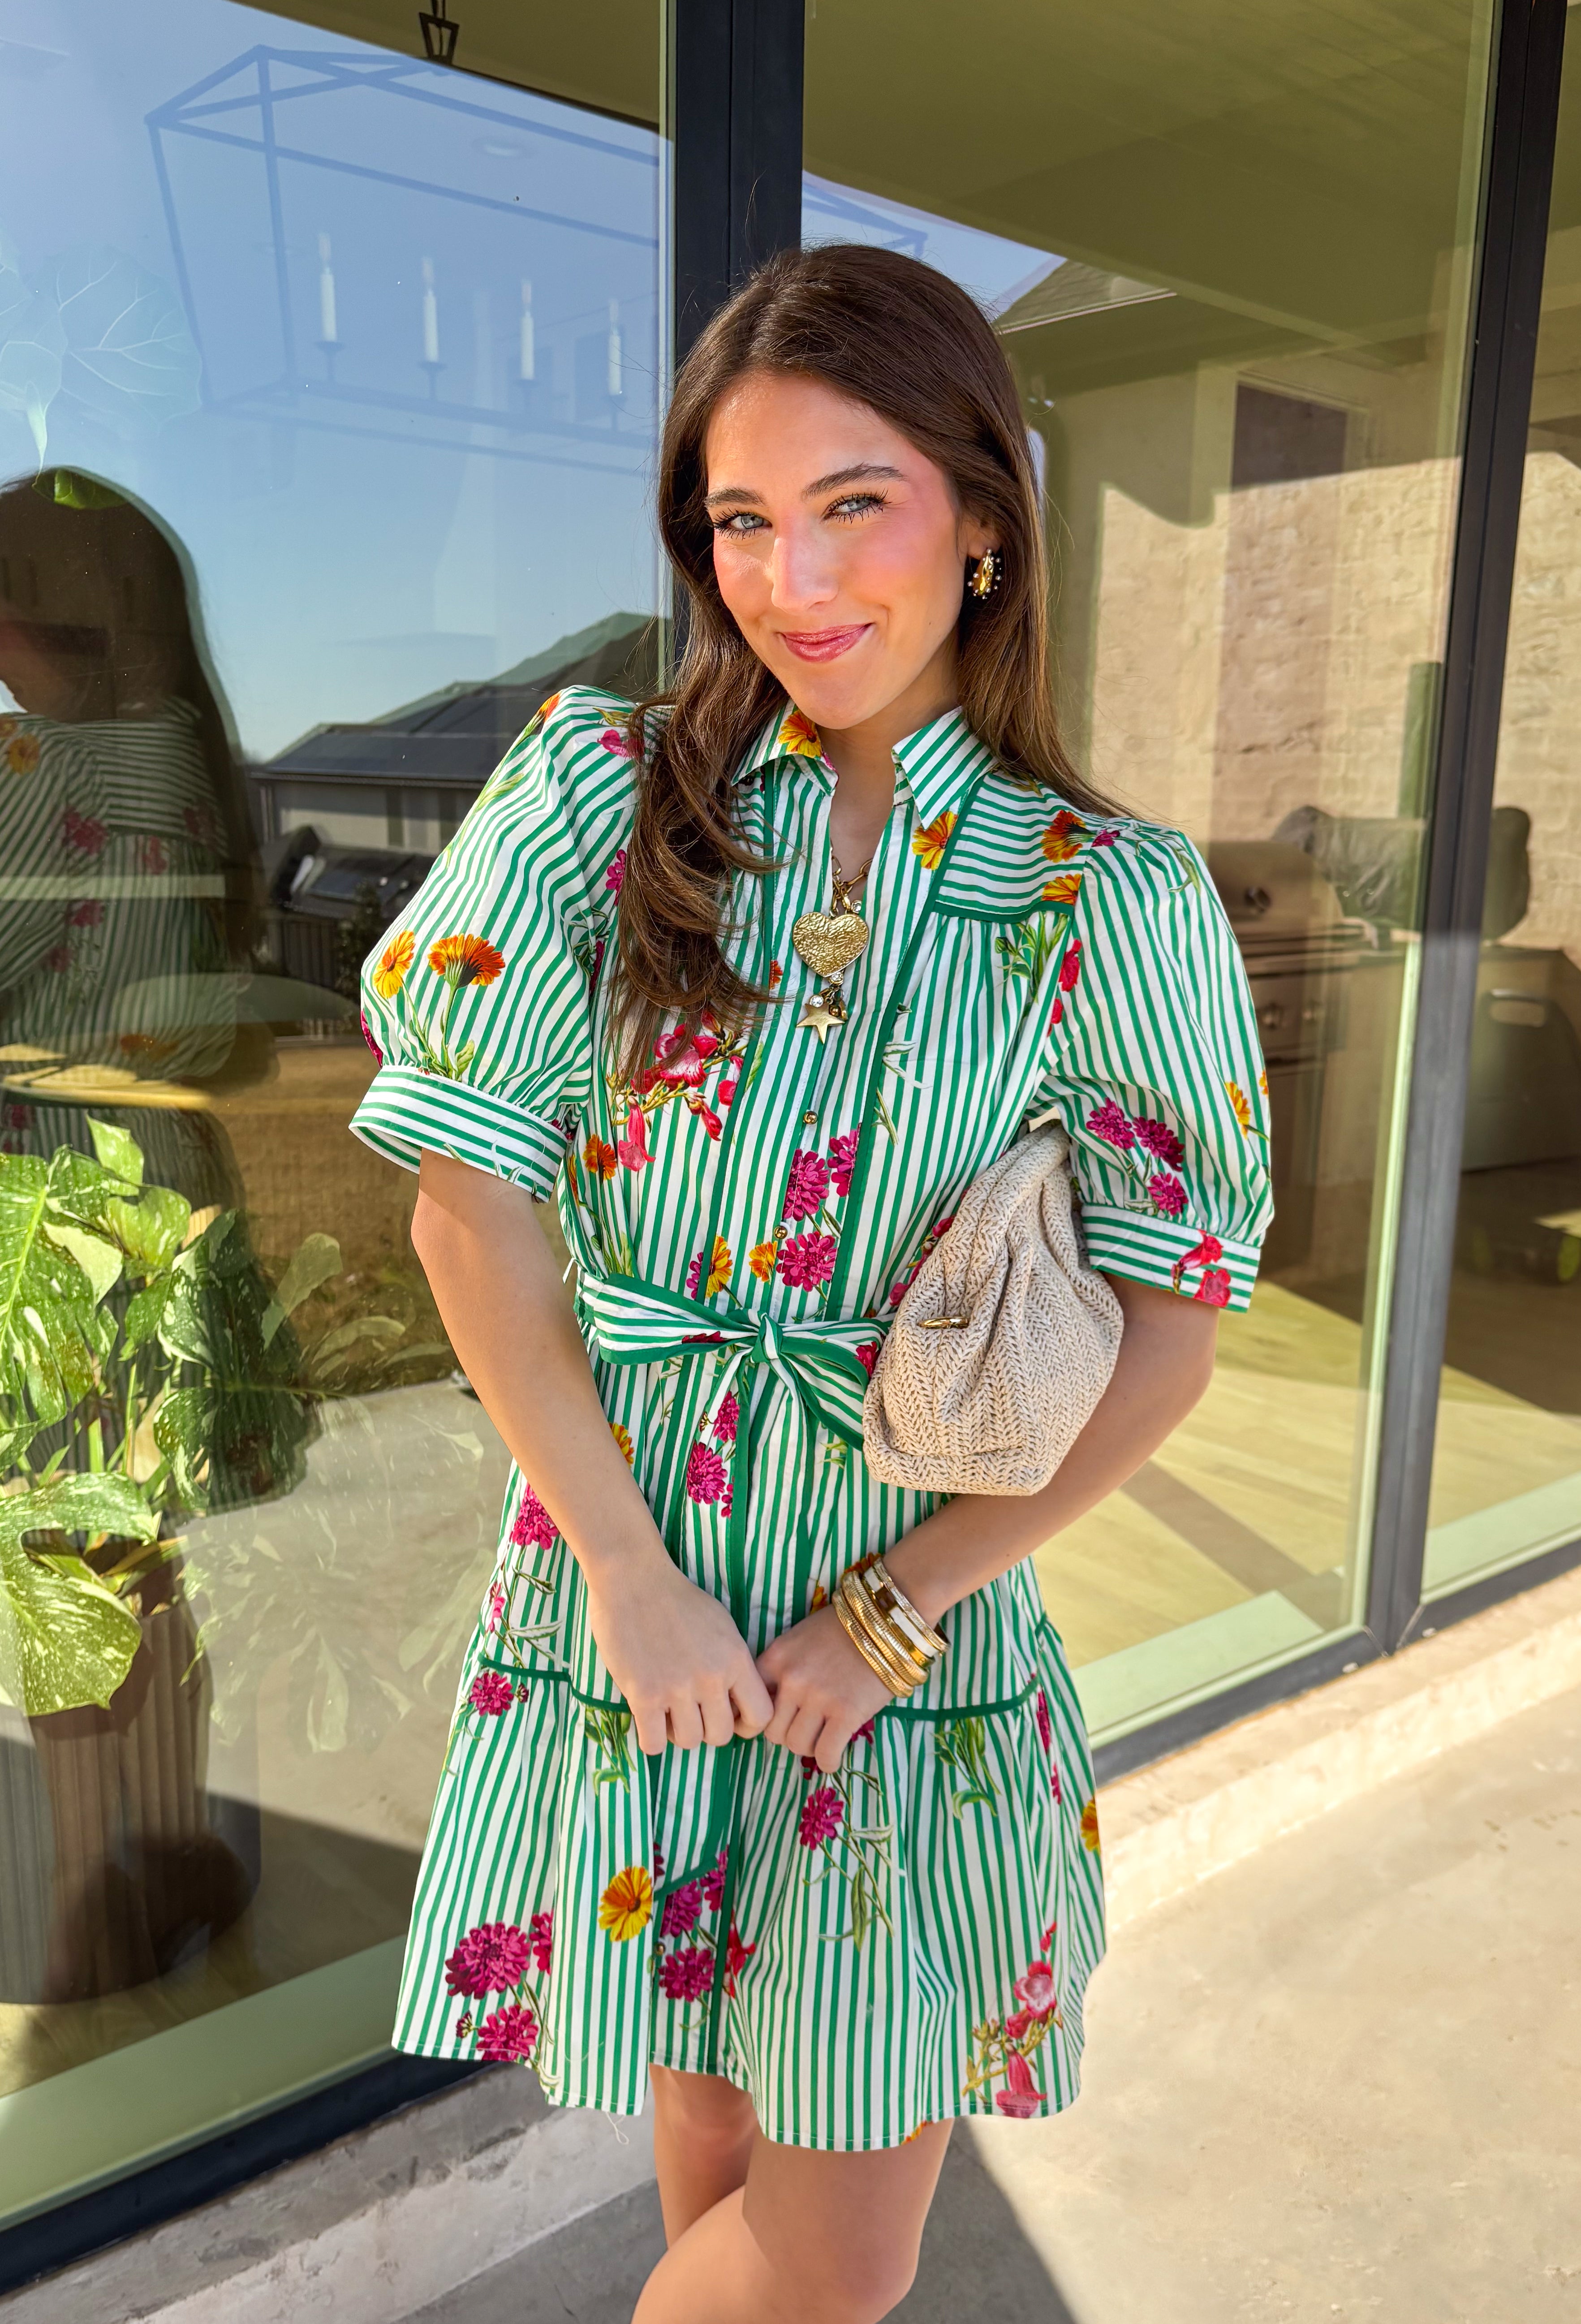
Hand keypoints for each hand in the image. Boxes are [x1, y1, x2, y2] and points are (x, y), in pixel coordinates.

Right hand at [584, 1551, 772, 1754]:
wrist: (633, 1579)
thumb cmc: (678, 1600)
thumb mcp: (723, 1626)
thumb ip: (733, 1664)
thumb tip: (735, 1703)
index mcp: (735, 1659)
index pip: (761, 1715)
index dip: (746, 1725)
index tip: (729, 1717)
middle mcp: (711, 1677)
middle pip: (720, 1736)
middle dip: (706, 1729)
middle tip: (691, 1711)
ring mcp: (677, 1688)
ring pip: (688, 1742)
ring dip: (677, 1733)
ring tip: (667, 1711)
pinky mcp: (643, 1695)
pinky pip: (654, 1744)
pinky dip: (652, 1738)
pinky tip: (648, 1718)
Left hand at [755, 1605, 894, 1773]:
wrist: (884, 1623)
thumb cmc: (840, 1630)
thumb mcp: (798, 1639)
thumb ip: (780, 1669)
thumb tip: (771, 1703)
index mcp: (776, 1659)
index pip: (753, 1703)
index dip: (763, 1717)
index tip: (776, 1720)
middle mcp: (792, 1680)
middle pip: (773, 1731)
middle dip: (787, 1734)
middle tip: (804, 1727)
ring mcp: (819, 1698)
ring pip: (796, 1745)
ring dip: (808, 1747)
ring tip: (822, 1737)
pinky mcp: (846, 1713)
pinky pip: (825, 1754)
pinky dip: (828, 1761)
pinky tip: (833, 1755)